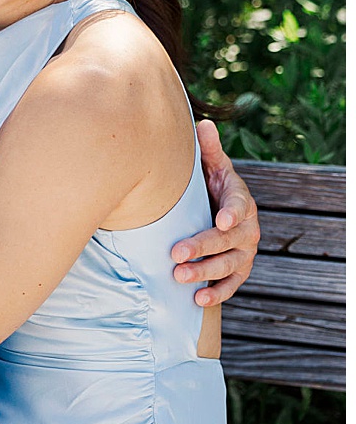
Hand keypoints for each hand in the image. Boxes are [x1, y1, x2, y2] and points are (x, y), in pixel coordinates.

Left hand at [171, 119, 261, 305]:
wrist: (215, 210)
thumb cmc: (208, 186)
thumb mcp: (211, 167)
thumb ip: (208, 151)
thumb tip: (203, 124)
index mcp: (240, 201)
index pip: (240, 206)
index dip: (233, 213)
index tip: (222, 219)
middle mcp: (247, 229)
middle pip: (229, 240)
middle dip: (203, 247)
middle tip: (176, 253)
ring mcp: (243, 253)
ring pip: (228, 265)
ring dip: (205, 273)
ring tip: (178, 276)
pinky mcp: (237, 272)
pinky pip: (231, 285)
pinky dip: (216, 293)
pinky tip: (197, 300)